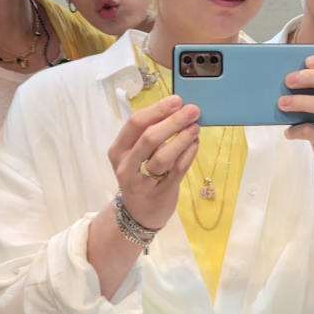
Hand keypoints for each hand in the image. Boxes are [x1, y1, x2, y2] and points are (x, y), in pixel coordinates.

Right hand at [107, 95, 199, 228]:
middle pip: (149, 137)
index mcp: (118, 150)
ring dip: (182, 138)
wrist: (138, 214)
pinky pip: (177, 169)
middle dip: (173, 121)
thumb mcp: (135, 155)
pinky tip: (195, 142)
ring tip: (195, 126)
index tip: (176, 100)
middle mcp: (126, 166)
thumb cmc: (139, 175)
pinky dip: (189, 153)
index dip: (157, 109)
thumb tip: (177, 109)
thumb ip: (149, 134)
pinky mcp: (160, 193)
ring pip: (163, 156)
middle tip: (192, 110)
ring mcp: (142, 182)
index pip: (135, 123)